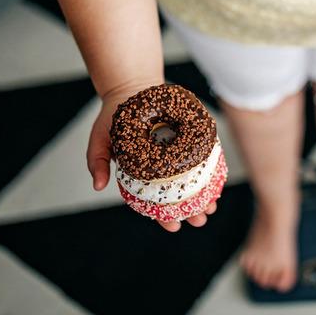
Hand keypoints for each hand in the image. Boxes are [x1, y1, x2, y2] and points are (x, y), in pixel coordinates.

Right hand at [87, 82, 217, 231]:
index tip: (175, 227)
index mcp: (142, 175)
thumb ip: (97, 161)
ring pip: (192, 180)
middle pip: (178, 195)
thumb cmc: (113, 117)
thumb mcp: (100, 139)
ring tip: (212, 206)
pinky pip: (202, 157)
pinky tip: (218, 180)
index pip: (154, 202)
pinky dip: (210, 170)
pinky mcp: (188, 139)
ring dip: (204, 194)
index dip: (164, 216)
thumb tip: (98, 186)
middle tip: (200, 220)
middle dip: (190, 210)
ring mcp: (175, 154)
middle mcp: (160, 168)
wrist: (131, 88)